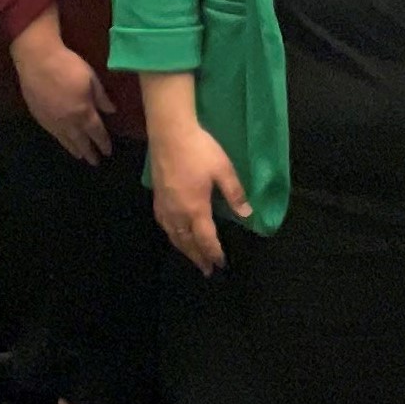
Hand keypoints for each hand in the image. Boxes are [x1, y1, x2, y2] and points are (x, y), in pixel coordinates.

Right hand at [13, 13, 112, 164]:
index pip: (96, 132)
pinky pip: (53, 134)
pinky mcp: (39, 117)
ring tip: (81, 156)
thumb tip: (112, 111)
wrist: (37, 60)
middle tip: (95, 162)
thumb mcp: (91, 78)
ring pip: (65, 140)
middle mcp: (68, 121)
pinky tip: (63, 141)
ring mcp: (52, 121)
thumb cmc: (68, 65)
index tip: (108, 151)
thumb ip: (101, 97)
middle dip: (89, 152)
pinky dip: (61, 141)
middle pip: (81, 141)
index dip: (103, 142)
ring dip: (75, 149)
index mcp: (84, 111)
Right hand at [151, 123, 249, 273]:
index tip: (221, 264)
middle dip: (198, 257)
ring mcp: (164, 206)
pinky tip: (175, 234)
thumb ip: (235, 194)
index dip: (214, 253)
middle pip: (187, 243)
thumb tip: (247, 214)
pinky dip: (172, 236)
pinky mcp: (157, 198)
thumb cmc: (199, 150)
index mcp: (196, 209)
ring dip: (184, 250)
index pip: (206, 239)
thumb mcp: (224, 170)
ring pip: (174, 236)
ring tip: (193, 257)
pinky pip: (164, 225)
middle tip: (207, 270)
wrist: (169, 133)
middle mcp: (177, 213)